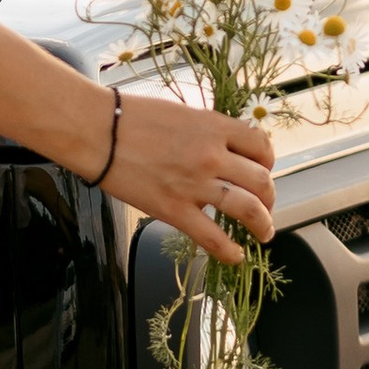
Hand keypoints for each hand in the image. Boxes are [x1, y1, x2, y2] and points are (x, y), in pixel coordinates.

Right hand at [104, 93, 275, 265]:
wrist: (97, 131)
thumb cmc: (130, 116)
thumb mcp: (181, 113)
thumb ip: (207, 131)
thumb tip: (223, 147)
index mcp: (214, 126)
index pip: (261, 146)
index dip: (267, 161)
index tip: (263, 170)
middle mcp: (212, 155)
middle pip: (261, 180)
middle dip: (270, 197)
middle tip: (266, 205)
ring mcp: (195, 185)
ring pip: (248, 209)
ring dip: (263, 224)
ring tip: (264, 232)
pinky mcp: (174, 210)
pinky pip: (213, 237)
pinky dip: (230, 250)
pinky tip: (236, 256)